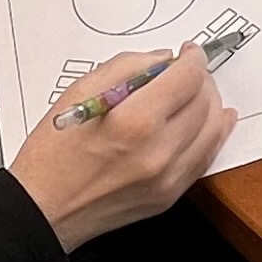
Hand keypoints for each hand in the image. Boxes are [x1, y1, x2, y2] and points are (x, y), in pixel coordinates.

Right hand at [6, 43, 234, 249]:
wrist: (44, 209)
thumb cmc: (53, 153)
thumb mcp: (80, 92)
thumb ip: (127, 67)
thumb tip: (163, 60)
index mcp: (133, 121)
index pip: (187, 78)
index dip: (193, 58)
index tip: (188, 52)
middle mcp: (158, 151)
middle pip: (204, 100)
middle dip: (200, 78)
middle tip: (187, 71)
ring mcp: (167, 177)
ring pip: (213, 128)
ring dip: (210, 103)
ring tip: (197, 93)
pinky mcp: (169, 195)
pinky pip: (206, 158)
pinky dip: (214, 134)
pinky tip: (217, 120)